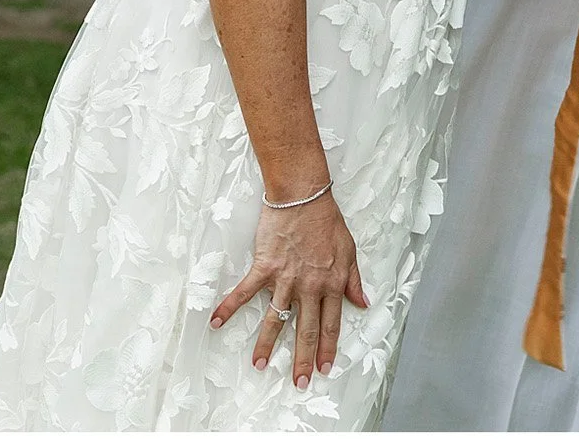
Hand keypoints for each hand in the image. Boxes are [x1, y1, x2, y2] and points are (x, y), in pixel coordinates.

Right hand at [211, 194, 368, 386]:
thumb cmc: (326, 220)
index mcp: (332, 284)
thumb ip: (354, 280)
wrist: (304, 196)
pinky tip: (216, 322)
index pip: (331, 324)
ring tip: (259, 366)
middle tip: (298, 382)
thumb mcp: (349, 251)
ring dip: (266, 344)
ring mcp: (286, 279)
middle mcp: (310, 286)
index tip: (324, 368)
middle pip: (306, 329)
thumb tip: (362, 303)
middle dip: (301, 359)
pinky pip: (245, 292)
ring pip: (276, 318)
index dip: (327, 348)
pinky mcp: (265, 267)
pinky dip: (229, 307)